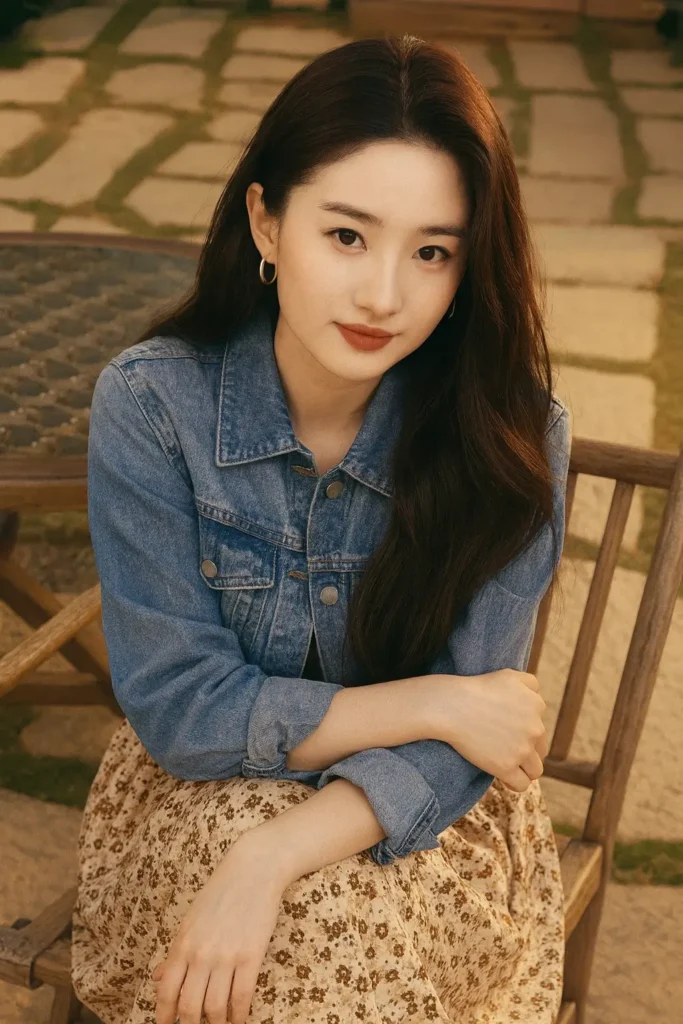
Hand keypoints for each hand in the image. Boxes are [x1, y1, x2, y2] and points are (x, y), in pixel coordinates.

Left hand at [151, 834, 286, 1023]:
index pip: (166, 991)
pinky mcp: (251, 955)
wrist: (253, 869)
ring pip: (215, 1007)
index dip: (164, 1016)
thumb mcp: (191, 919)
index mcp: (183, 943)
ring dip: (216, 1023)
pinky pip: (242, 996)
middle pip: (189, 1006)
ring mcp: (226, 955)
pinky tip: (239, 1018)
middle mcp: (201, 953)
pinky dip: (239, 1014)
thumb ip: (175, 951)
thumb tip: (157, 977)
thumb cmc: (221, 891)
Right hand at [431, 670, 547, 791]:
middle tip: (506, 748)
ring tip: (508, 765)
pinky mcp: (506, 767)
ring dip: (525, 769)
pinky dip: (514, 783)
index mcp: (536, 706)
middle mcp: (535, 729)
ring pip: (535, 770)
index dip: (525, 732)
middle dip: (527, 750)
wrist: (453, 706)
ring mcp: (522, 750)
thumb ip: (530, 683)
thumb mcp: (509, 675)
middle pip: (540, 749)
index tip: (508, 732)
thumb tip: (537, 698)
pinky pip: (522, 784)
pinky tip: (504, 778)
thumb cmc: (477, 689)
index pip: (539, 726)